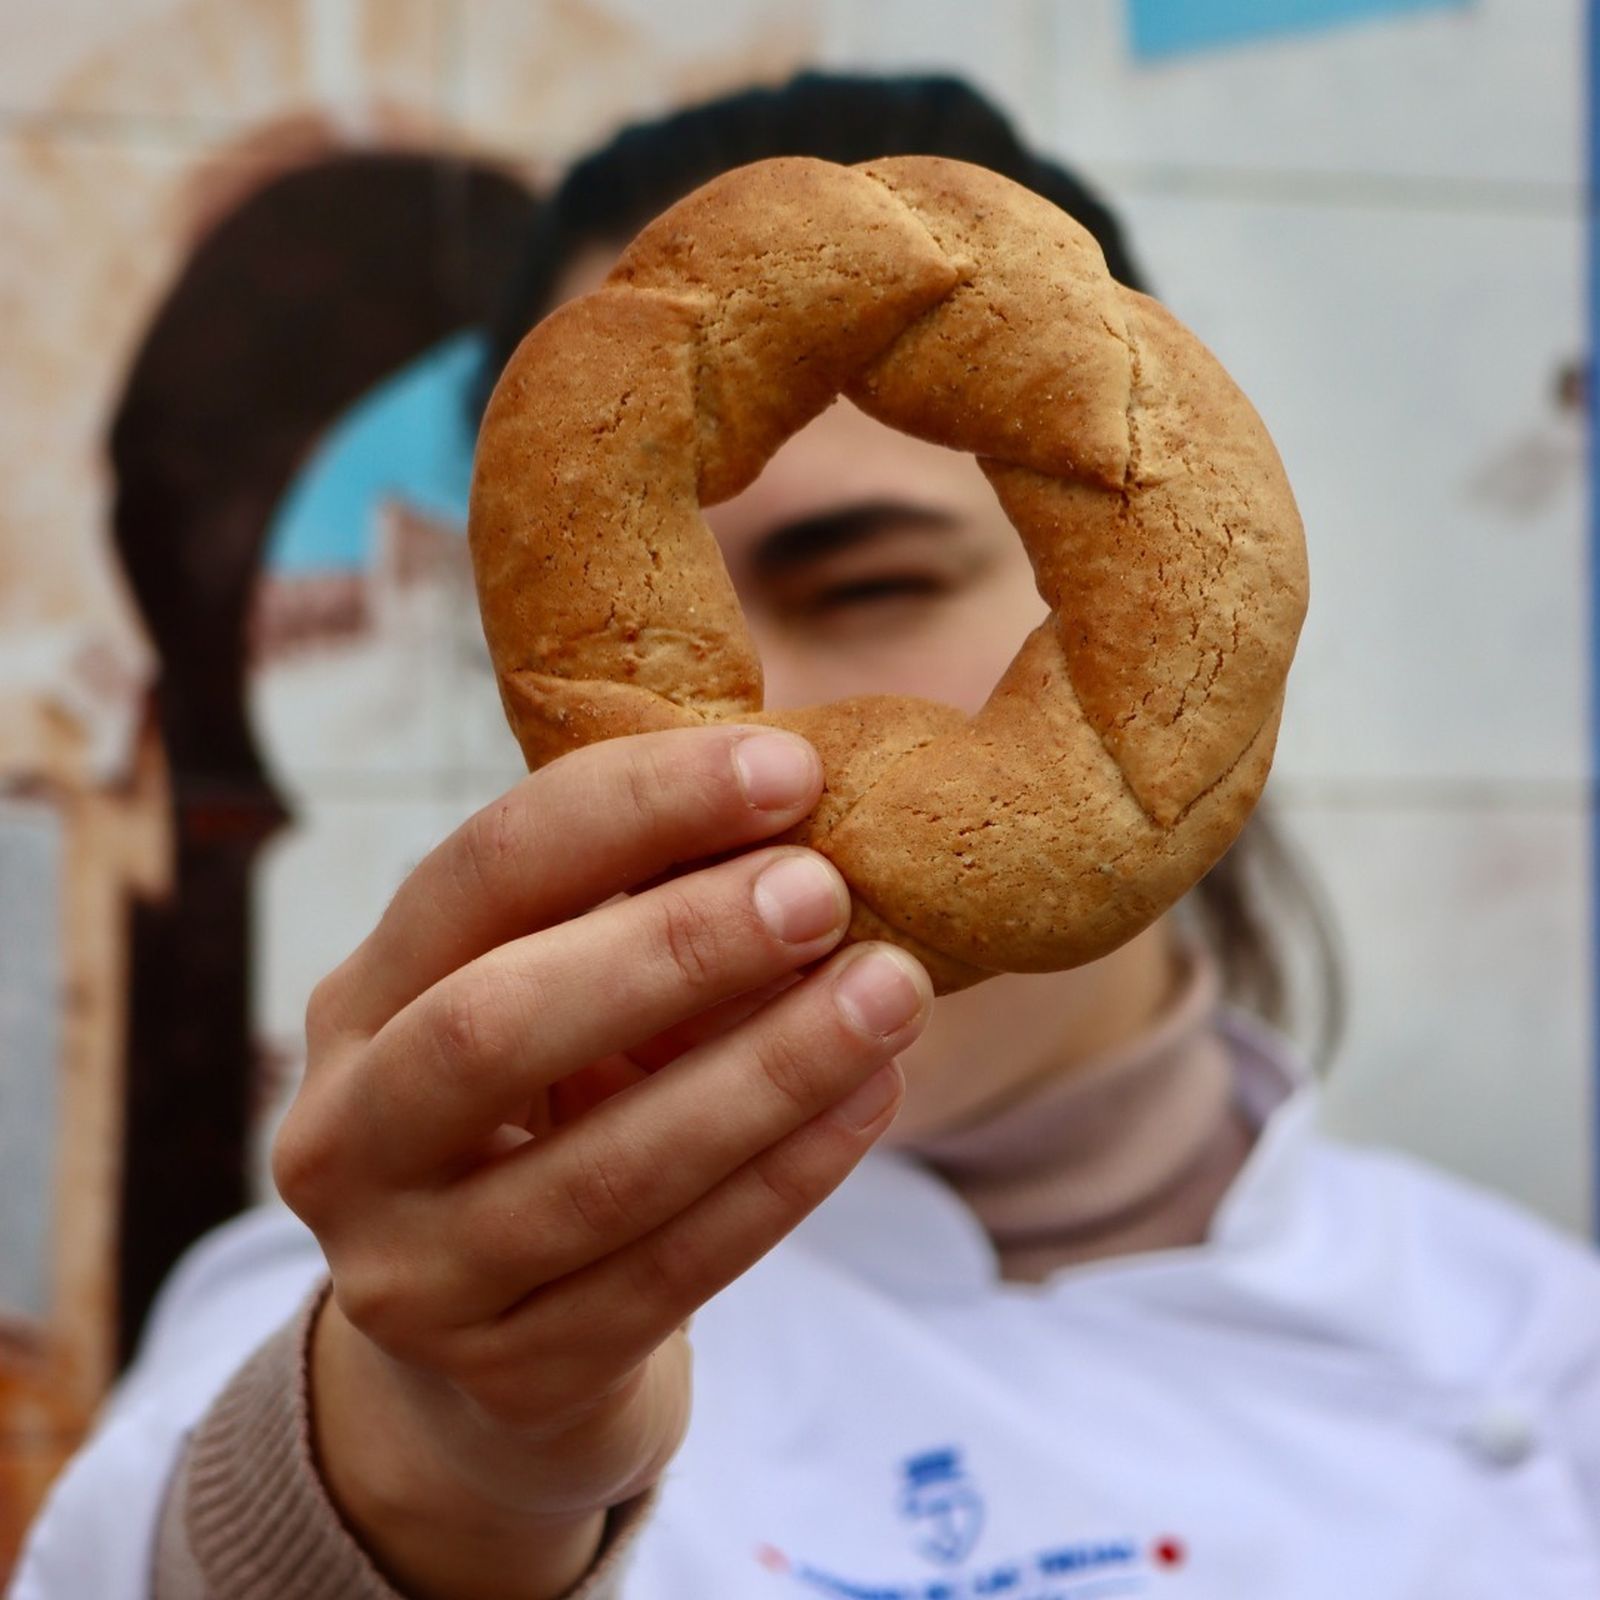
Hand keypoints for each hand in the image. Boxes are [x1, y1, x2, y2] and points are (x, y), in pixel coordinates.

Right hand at [271, 725, 931, 1598]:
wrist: (493, 1343)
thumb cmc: (549, 1115)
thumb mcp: (558, 999)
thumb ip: (637, 910)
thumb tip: (799, 810)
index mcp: (364, 999)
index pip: (482, 872)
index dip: (633, 809)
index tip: (786, 771)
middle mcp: (350, 1136)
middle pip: (495, 1024)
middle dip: (675, 947)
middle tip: (824, 891)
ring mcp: (416, 1275)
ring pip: (603, 1171)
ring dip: (766, 1070)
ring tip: (891, 992)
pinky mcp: (512, 1377)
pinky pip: (669, 1274)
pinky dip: (782, 1178)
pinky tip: (868, 1099)